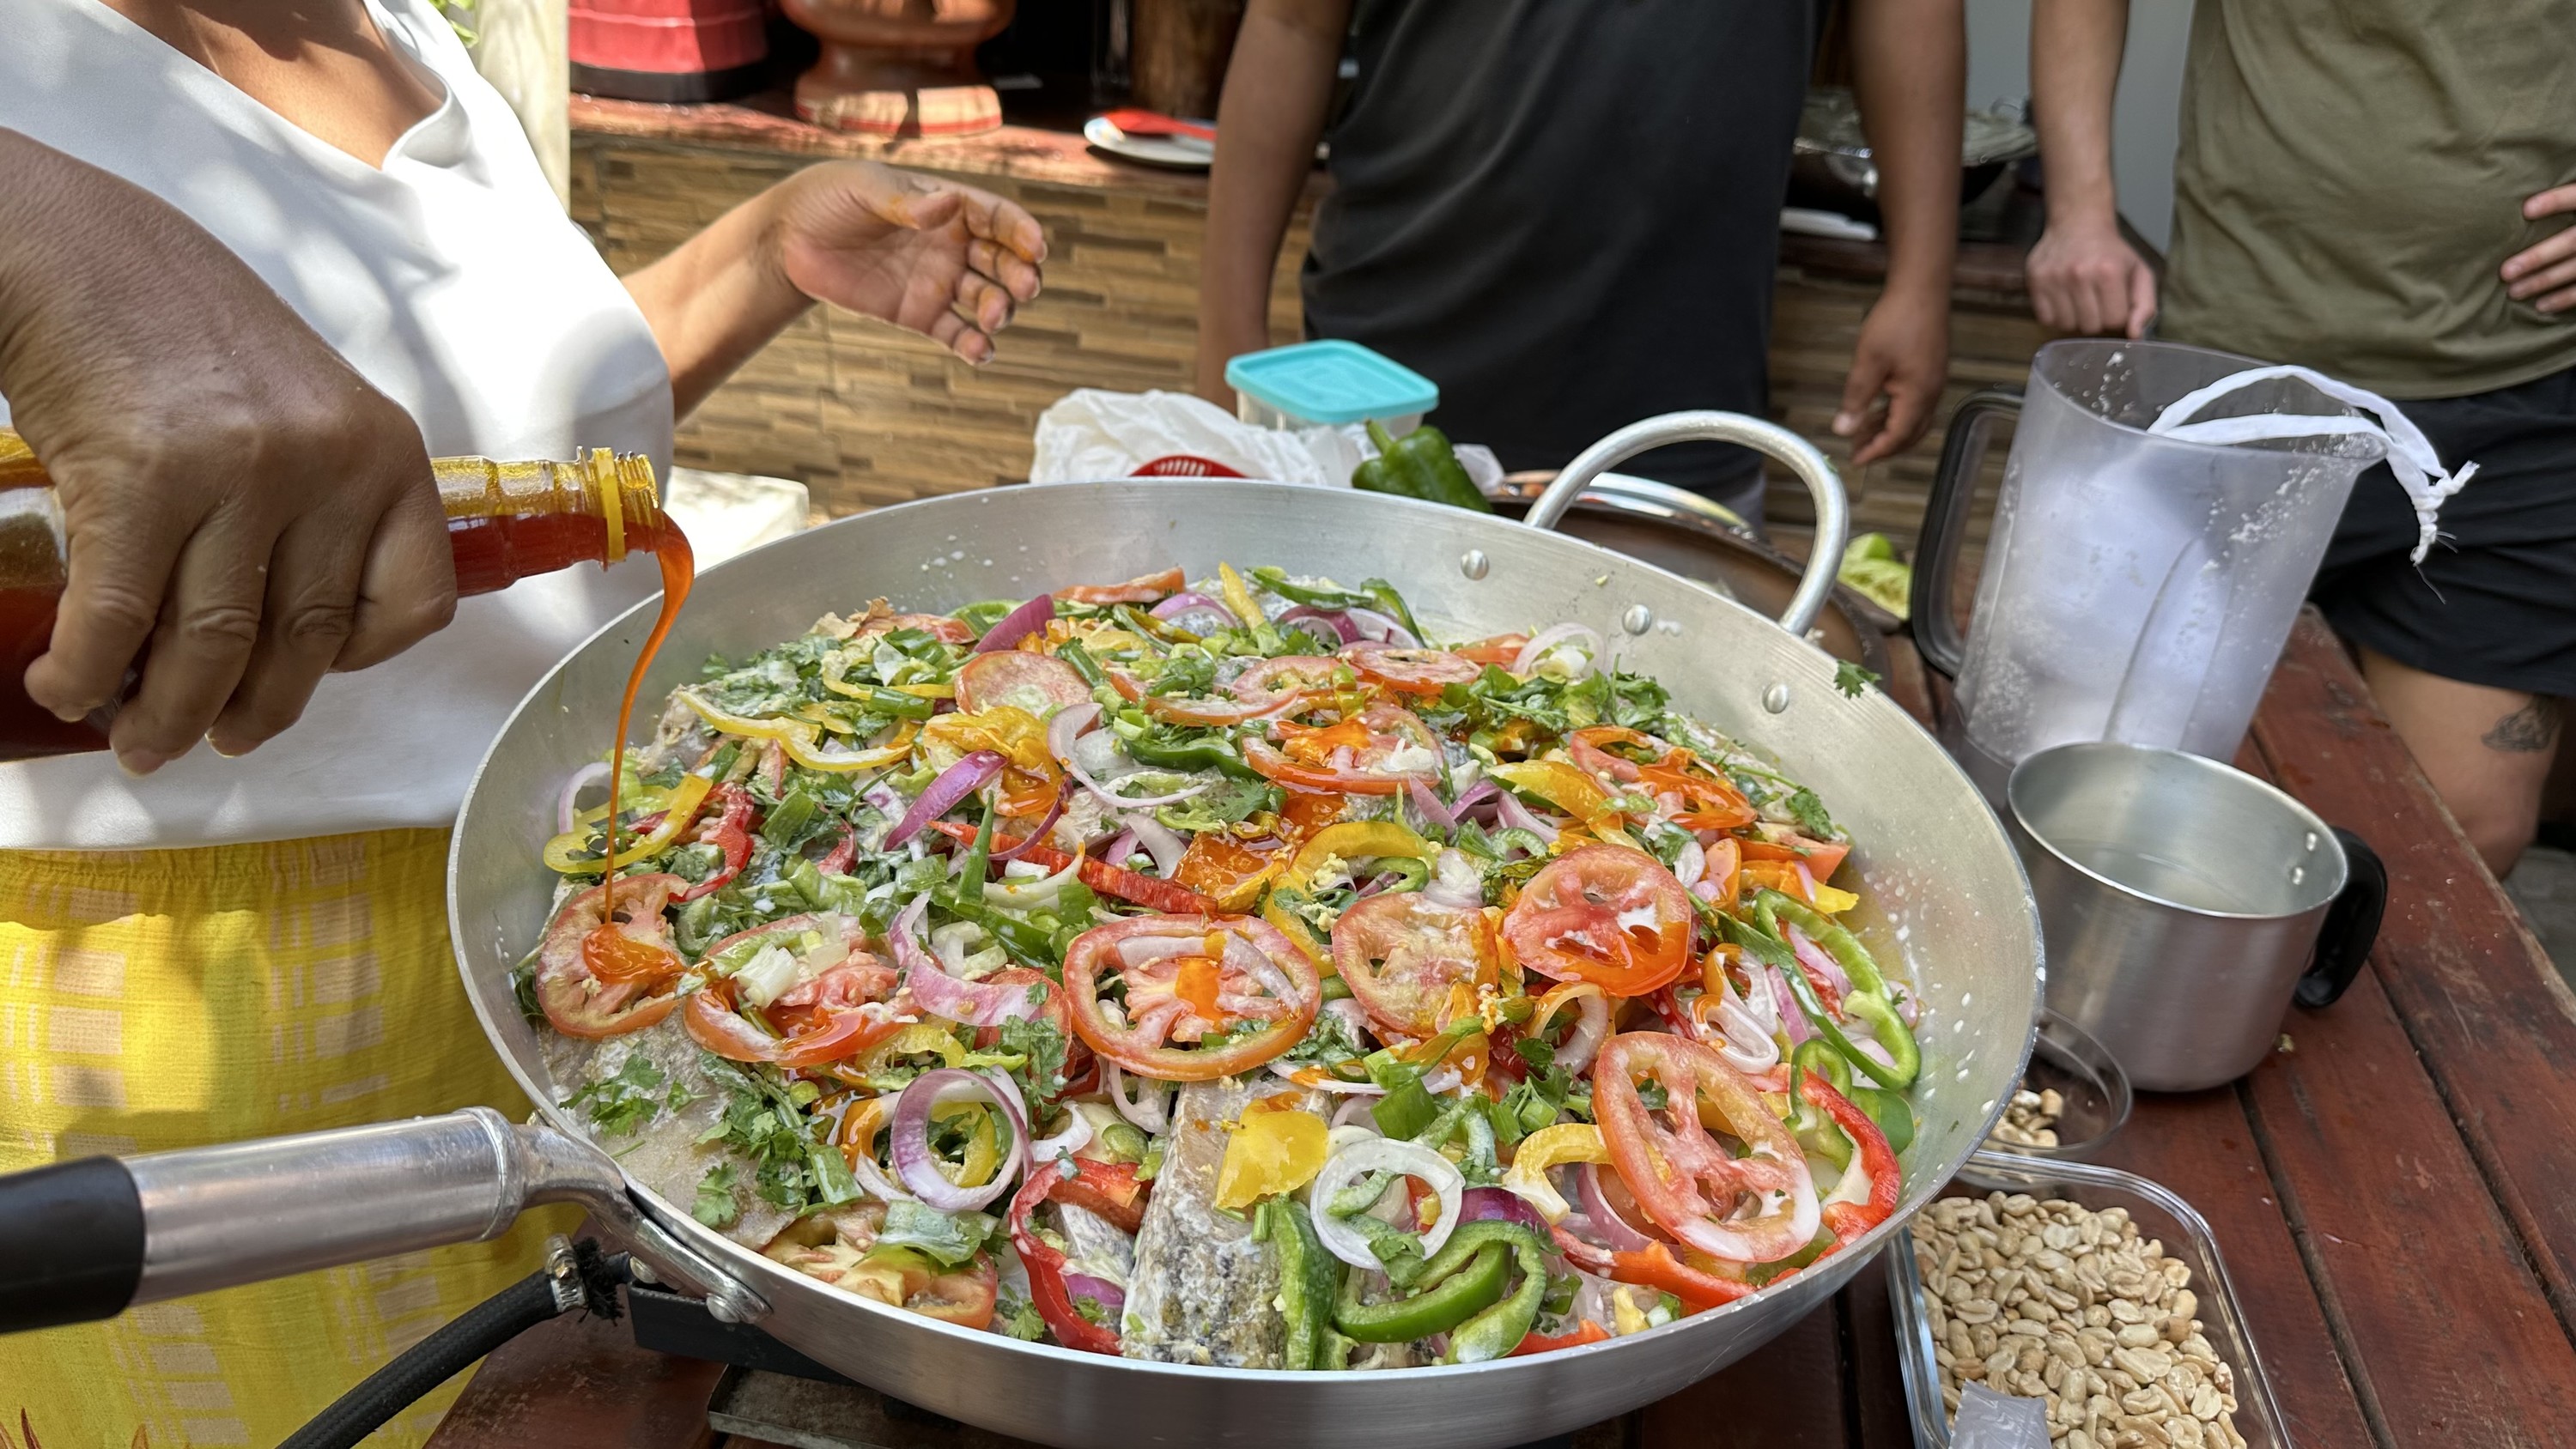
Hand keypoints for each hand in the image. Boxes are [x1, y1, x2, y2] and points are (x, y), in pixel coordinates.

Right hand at [0, 133, 450, 773]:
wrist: (71, 248)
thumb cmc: (181, 332)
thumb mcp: (300, 410)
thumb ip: (318, 503)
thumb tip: (288, 634)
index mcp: (385, 453)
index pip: (414, 602)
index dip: (357, 662)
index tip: (308, 677)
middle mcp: (331, 465)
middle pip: (304, 641)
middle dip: (249, 714)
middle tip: (203, 742)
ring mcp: (244, 472)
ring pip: (214, 645)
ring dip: (167, 714)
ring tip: (136, 740)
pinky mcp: (146, 480)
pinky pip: (124, 618)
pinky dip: (90, 670)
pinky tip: (68, 684)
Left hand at [771, 161, 1045, 364]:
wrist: (789, 238)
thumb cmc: (830, 197)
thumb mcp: (864, 189)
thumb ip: (906, 202)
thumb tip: (948, 205)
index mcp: (948, 206)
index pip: (998, 218)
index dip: (1022, 232)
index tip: (1037, 247)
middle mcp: (952, 245)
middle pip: (1002, 262)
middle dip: (1020, 275)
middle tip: (1025, 288)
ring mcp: (938, 282)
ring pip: (986, 299)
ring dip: (1000, 310)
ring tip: (993, 319)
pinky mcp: (918, 314)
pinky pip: (956, 334)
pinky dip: (974, 346)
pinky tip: (982, 352)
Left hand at [1835, 283, 1950, 466]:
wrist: (1922, 288)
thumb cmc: (1898, 320)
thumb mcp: (1868, 363)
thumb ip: (1856, 399)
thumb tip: (1844, 430)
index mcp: (1918, 395)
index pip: (1897, 437)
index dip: (1875, 452)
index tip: (1855, 460)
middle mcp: (1932, 393)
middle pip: (1909, 434)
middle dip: (1884, 446)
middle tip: (1858, 450)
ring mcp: (1934, 381)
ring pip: (1914, 419)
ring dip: (1889, 429)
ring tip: (1862, 431)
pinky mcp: (1931, 370)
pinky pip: (1916, 403)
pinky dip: (1896, 413)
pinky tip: (1878, 408)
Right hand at [2027, 218, 2156, 336]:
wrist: (2077, 222)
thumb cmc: (2110, 251)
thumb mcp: (2139, 271)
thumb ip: (2144, 305)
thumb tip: (2134, 335)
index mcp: (2109, 273)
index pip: (2114, 322)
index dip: (2116, 314)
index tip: (2113, 300)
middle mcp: (2079, 275)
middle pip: (2090, 327)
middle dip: (2096, 318)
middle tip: (2095, 299)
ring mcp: (2054, 279)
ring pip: (2067, 326)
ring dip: (2075, 318)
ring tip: (2078, 298)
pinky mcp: (2035, 282)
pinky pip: (2046, 319)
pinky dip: (2055, 315)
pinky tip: (2062, 299)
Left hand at [2503, 183, 2575, 313]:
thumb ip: (2568, 195)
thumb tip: (2534, 187)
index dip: (2557, 202)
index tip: (2526, 209)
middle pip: (2574, 241)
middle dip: (2540, 257)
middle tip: (2506, 271)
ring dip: (2546, 282)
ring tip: (2514, 292)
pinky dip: (2566, 298)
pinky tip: (2542, 306)